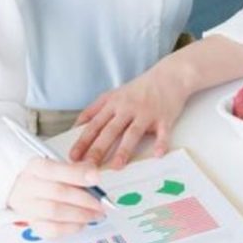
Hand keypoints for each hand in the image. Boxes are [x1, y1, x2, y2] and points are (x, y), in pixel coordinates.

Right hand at [7, 158, 104, 238]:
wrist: (25, 193)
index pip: (54, 170)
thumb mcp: (60, 167)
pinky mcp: (33, 224)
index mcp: (36, 167)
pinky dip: (71, 227)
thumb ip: (77, 169)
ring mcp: (28, 207)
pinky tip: (82, 223)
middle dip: (84, 199)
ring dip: (81, 214)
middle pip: (58, 192)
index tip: (96, 178)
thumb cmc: (48, 180)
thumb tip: (93, 175)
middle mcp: (28, 186)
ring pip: (55, 212)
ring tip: (96, 214)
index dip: (77, 174)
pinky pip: (52, 229)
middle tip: (101, 203)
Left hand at [70, 64, 191, 168]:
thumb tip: (77, 127)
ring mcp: (146, 113)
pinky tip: (157, 155)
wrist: (169, 75)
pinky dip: (161, 144)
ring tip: (117, 166)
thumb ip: (96, 110)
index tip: (73, 157)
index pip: (94, 125)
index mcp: (113, 104)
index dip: (82, 141)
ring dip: (124, 150)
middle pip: (110, 131)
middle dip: (97, 150)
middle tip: (88, 166)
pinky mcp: (164, 117)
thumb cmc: (141, 88)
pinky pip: (162, 133)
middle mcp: (127, 108)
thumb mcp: (114, 94)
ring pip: (132, 133)